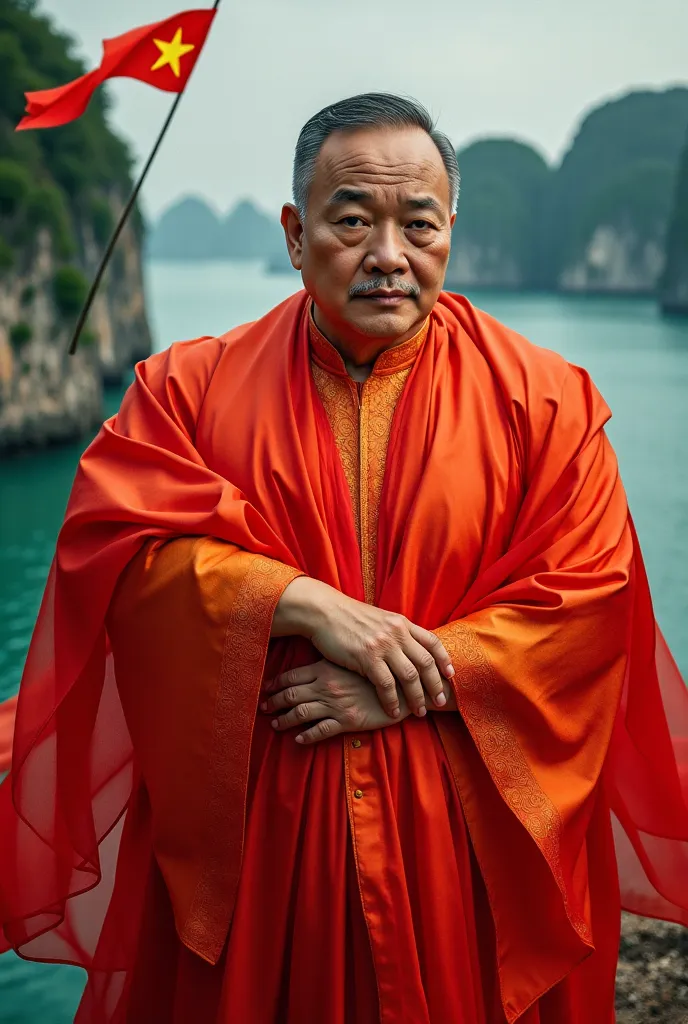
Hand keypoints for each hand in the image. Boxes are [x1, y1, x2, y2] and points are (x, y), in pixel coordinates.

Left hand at [262, 660, 411, 744]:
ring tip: (275, 725)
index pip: (293, 675)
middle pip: (291, 694)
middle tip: (262, 707)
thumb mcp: (355, 659)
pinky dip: (306, 736)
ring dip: (285, 719)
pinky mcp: (347, 720)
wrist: (405, 685)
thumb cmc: (380, 669)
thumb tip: (319, 664)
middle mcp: (327, 685)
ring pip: (301, 712)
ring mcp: (336, 703)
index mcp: (327, 668)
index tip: (266, 688)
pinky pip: (321, 730)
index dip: (276, 683)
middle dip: (274, 702)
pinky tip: (298, 739)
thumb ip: (336, 662)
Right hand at [271, 577, 453, 718]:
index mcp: (402, 623)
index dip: (444, 660)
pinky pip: (386, 685)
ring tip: (418, 712)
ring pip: (410, 677)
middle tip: (439, 702)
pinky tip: (393, 712)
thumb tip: (408, 646)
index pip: (433, 642)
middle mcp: (397, 632)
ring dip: (416, 698)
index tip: (450, 676)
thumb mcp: (379, 619)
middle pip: (426, 663)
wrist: (324, 611)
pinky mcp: (367, 657)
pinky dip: (392, 701)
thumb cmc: (348, 618)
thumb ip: (395, 632)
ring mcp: (383, 645)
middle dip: (435, 685)